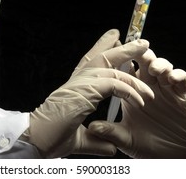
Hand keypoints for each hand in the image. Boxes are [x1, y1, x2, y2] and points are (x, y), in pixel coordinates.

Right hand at [21, 29, 153, 157]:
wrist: (35, 140)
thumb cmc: (50, 138)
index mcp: (76, 88)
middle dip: (122, 48)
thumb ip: (97, 140)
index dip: (104, 49)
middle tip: (141, 41)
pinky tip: (140, 99)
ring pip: (110, 66)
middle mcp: (77, 81)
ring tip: (150, 62)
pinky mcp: (84, 92)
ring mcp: (79, 84)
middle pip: (102, 57)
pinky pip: (113, 84)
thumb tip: (110, 147)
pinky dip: (128, 89)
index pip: (92, 63)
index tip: (116, 39)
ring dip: (131, 63)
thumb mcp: (80, 140)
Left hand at [88, 48, 185, 157]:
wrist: (172, 158)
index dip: (120, 58)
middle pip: (145, 61)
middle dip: (140, 53)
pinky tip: (171, 78)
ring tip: (153, 69)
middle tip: (137, 52)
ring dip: (159, 63)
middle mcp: (150, 85)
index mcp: (132, 90)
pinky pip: (183, 79)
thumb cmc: (147, 145)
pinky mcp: (185, 96)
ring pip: (164, 66)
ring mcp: (168, 89)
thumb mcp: (126, 139)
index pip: (125, 68)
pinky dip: (178, 75)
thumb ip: (111, 132)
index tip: (113, 50)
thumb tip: (92, 127)